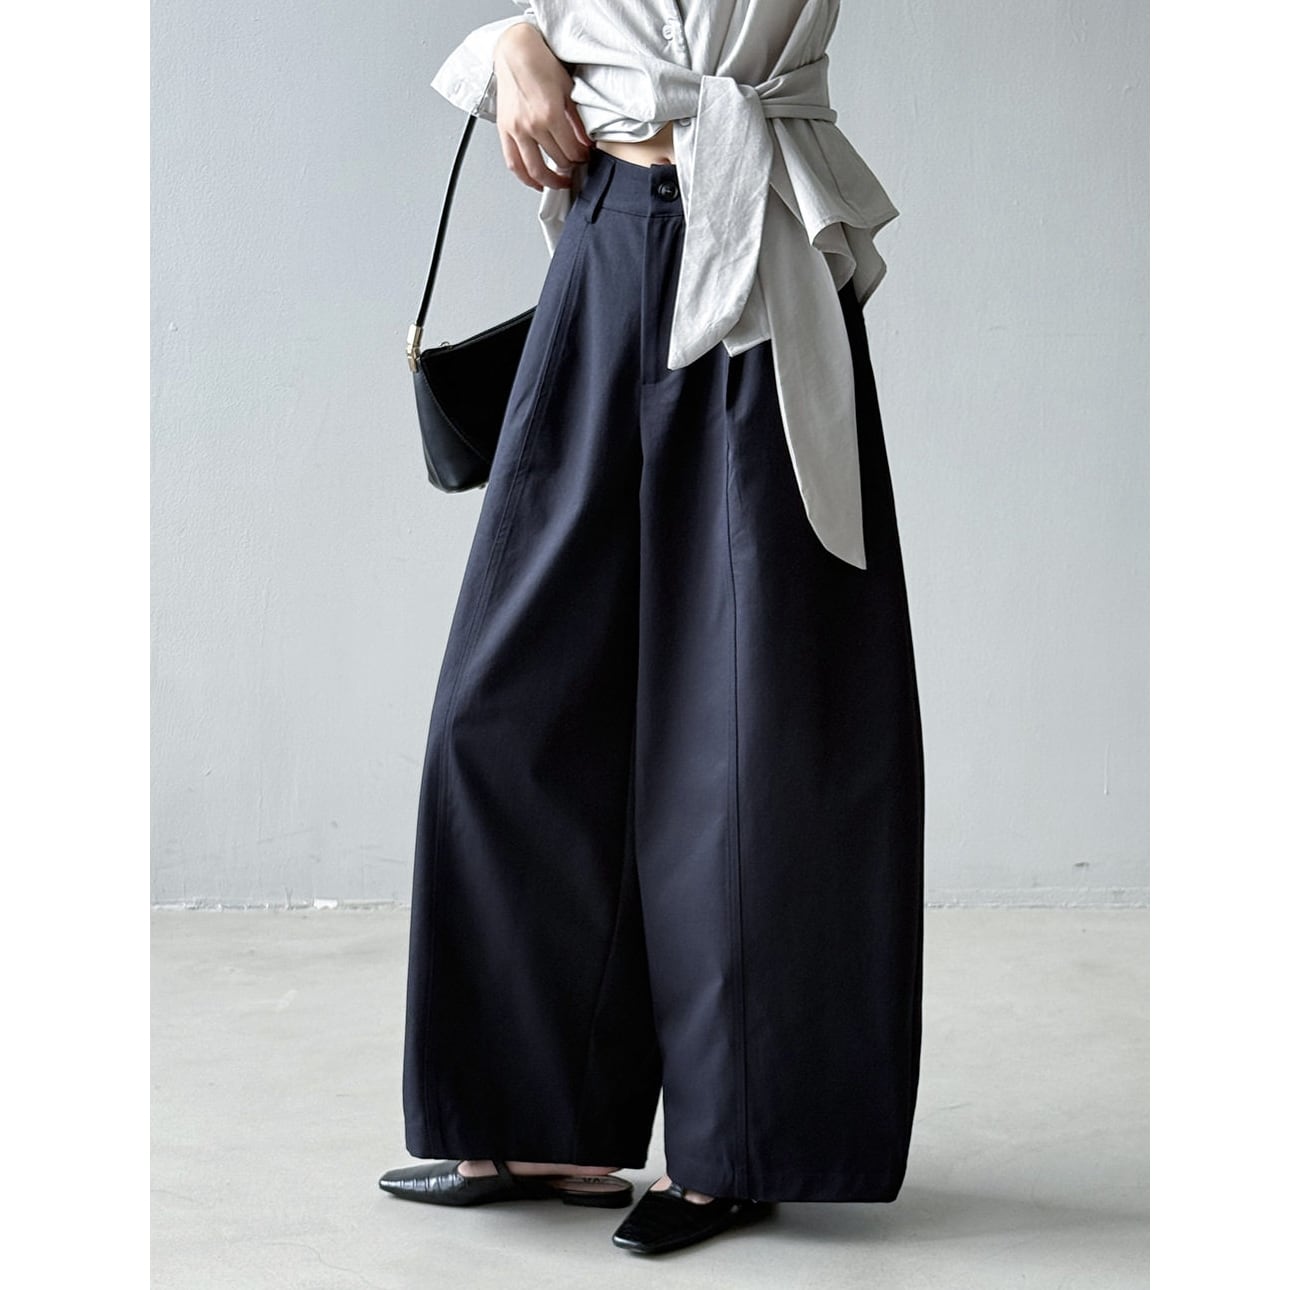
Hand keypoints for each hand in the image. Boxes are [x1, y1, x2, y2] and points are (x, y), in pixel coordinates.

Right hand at [494, 23, 594, 190]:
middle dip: (570, 167)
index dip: (582, 157)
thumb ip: (577, 120)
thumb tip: (586, 142)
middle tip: (575, 167)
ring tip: (558, 183)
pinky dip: (525, 178)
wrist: (515, 51)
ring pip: (534, 170)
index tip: (585, 157)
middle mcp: (531, 125)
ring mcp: (516, 129)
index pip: (572, 150)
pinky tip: (535, 182)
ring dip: (549, 182)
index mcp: (550, 114)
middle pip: (556, 161)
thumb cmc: (539, 64)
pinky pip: (513, 163)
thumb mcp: (567, 90)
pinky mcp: (504, 130)